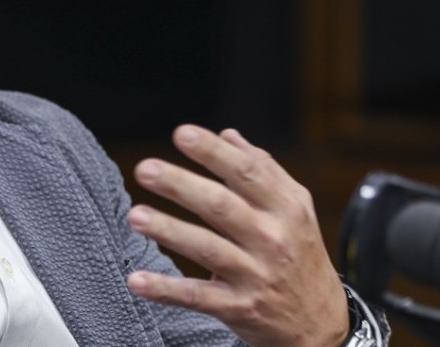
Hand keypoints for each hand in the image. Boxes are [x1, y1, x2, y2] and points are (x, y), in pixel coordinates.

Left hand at [126, 124, 348, 346]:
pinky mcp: (240, 309)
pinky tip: (137, 280)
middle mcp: (271, 239)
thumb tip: (227, 135)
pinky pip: (198, 297)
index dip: (213, 152)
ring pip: (207, 249)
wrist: (323, 324)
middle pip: (221, 206)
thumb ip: (263, 170)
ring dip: (169, 231)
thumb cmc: (300, 254)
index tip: (181, 134)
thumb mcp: (295, 210)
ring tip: (135, 216)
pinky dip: (167, 290)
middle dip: (181, 185)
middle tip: (145, 169)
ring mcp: (256, 275)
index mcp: (285, 208)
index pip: (246, 172)